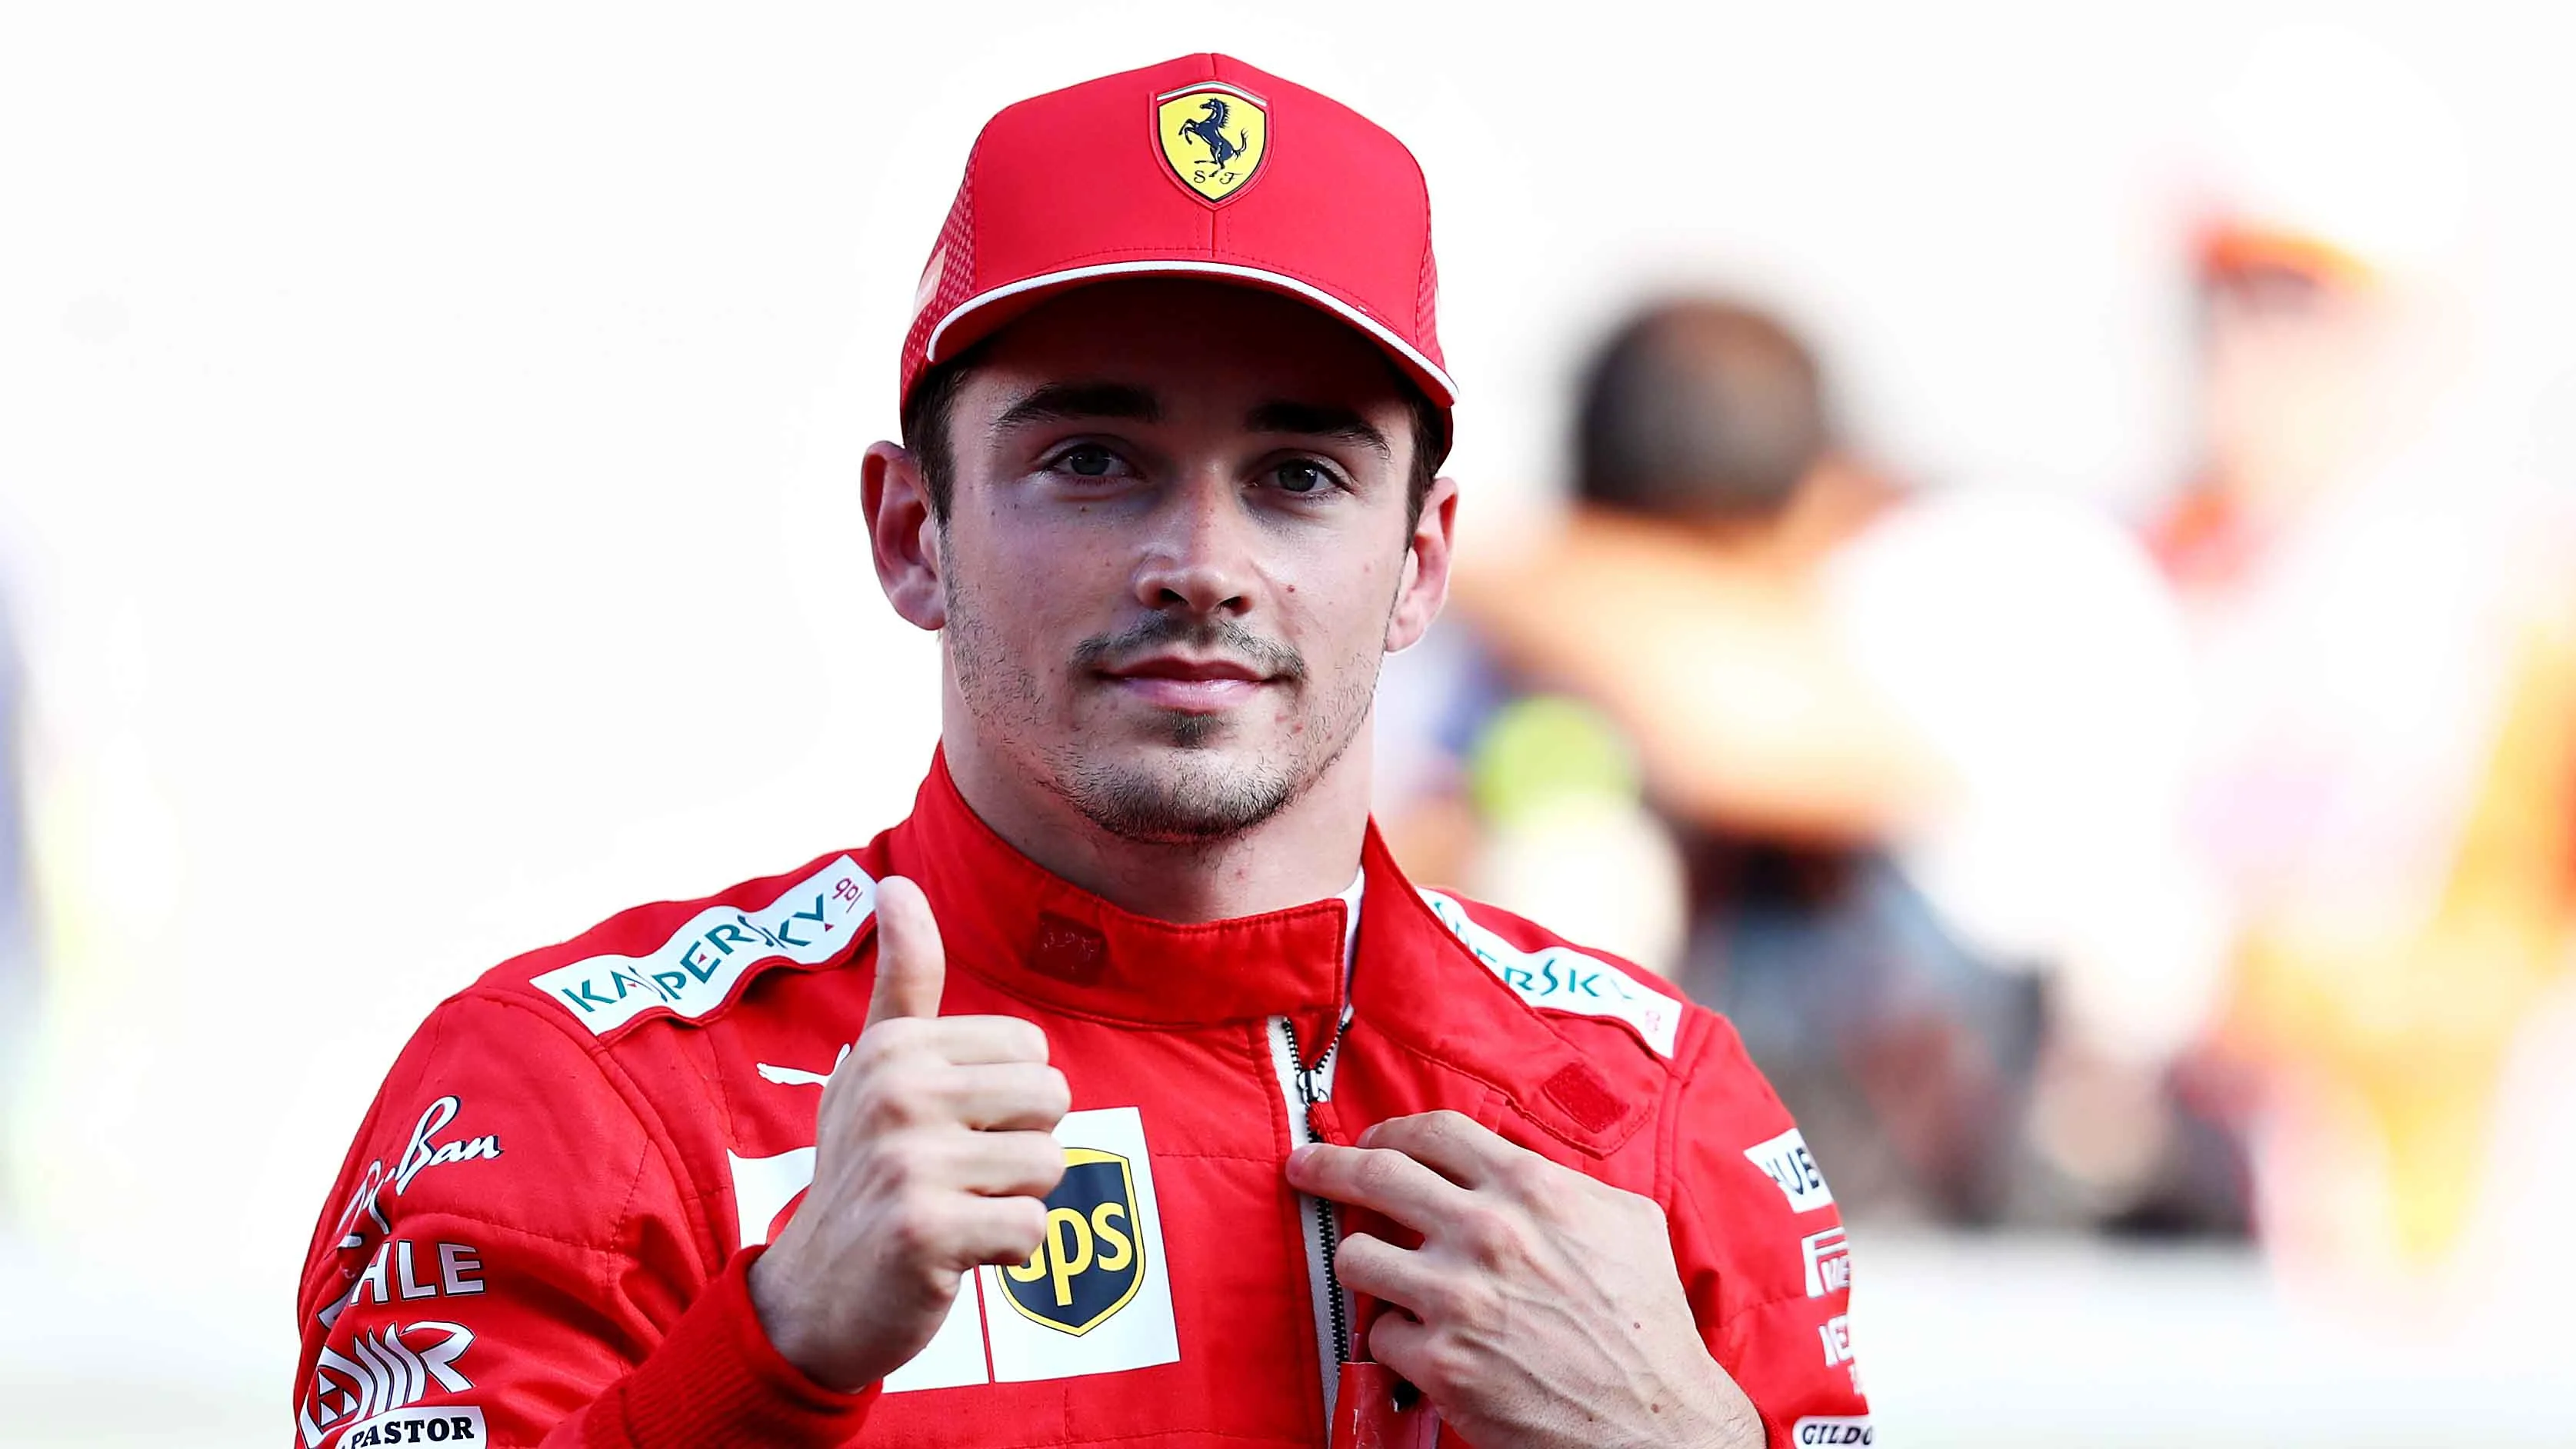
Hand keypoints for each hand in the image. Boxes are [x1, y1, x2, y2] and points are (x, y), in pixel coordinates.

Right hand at [748, 876, 1069, 1389]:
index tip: (946, 1132)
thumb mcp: (875, 1068)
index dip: (1006, 1102)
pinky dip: (1006, 1253)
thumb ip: (903, 980)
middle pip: (1052, 1101)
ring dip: (1013, 1202)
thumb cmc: (864, 1174)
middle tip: (954, 1178)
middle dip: (1019, 1148)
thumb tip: (896, 883)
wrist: (814, 1299)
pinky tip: (953, 1255)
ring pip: (1049, 1164)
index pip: (1032, 1050)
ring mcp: (907, 1160)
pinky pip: (1032, 1228)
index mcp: (896, 1046)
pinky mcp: (925, 1230)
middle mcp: (895, 1091)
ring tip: (954, 1211)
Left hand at [1286, 1111, 1762, 1448]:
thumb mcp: (1626, 1221)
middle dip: (1326, 1165)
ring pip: (1356, 1254)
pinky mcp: (1439, 1362)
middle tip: (1304, 1167)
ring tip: (1376, 1270)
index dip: (1390, 1130)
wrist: (1656, 1420)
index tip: (1369, 1139)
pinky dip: (1397, 1336)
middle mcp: (1487, 1233)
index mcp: (1532, 1189)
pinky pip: (1380, 1330)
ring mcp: (1457, 1298)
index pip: (1434, 1132)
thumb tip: (1510, 1165)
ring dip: (1361, 1260)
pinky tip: (1426, 1342)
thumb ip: (1561, 1184)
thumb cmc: (1648, 1322)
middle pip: (1374, 1174)